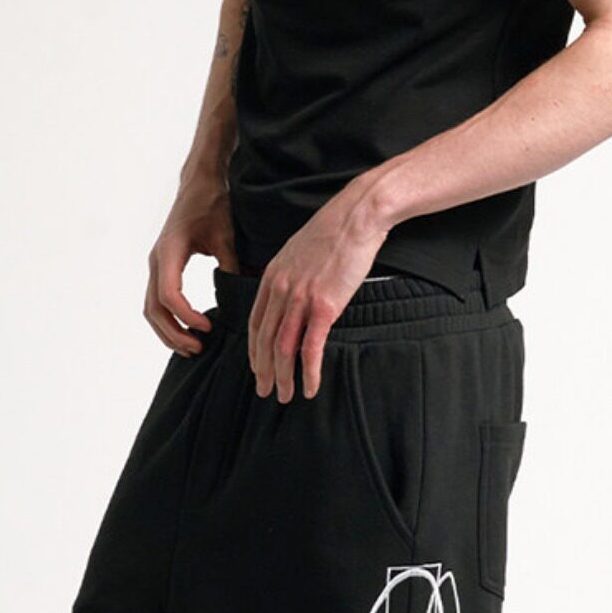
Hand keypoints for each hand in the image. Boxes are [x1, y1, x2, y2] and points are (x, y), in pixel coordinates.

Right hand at [145, 173, 236, 353]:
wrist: (199, 183)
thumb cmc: (212, 204)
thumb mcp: (225, 234)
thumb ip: (231, 265)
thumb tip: (244, 296)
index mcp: (169, 251)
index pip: (169, 294)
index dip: (186, 316)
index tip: (209, 326)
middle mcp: (157, 260)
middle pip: (154, 308)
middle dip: (174, 333)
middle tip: (199, 348)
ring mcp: (157, 264)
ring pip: (152, 308)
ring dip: (169, 331)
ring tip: (194, 347)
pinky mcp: (163, 266)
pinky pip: (157, 300)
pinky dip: (170, 319)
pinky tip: (190, 330)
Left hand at [248, 183, 387, 402]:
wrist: (358, 215)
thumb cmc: (336, 230)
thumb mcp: (300, 251)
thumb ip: (291, 274)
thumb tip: (293, 293)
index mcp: (272, 276)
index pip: (255, 322)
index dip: (254, 350)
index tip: (256, 367)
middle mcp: (281, 289)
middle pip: (264, 340)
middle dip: (262, 371)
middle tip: (265, 392)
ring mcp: (301, 298)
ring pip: (283, 348)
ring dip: (282, 377)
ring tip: (285, 396)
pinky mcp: (325, 305)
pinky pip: (311, 347)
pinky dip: (309, 371)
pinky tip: (310, 386)